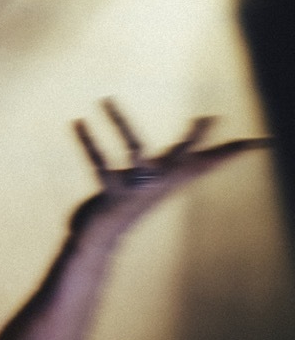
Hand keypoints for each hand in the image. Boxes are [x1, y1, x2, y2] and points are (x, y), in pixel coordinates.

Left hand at [71, 98, 270, 230]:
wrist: (100, 240)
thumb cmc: (130, 203)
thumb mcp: (157, 181)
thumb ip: (178, 160)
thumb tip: (202, 138)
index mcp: (169, 180)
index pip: (205, 162)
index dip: (232, 153)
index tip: (261, 142)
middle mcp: (157, 184)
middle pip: (183, 160)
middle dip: (196, 141)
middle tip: (208, 119)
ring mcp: (134, 190)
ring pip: (133, 152)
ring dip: (120, 124)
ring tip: (105, 98)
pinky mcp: (109, 194)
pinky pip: (99, 165)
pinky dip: (87, 143)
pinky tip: (77, 121)